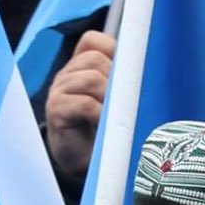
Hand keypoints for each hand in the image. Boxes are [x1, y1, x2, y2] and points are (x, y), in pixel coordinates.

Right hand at [45, 30, 115, 179]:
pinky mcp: (56, 111)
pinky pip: (85, 104)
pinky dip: (101, 114)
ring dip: (109, 97)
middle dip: (115, 78)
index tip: (124, 71)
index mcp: (78, 68)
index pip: (91, 41)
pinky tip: (104, 124)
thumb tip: (148, 63)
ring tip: (114, 114)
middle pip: (94, 60)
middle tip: (121, 100)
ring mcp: (57, 93)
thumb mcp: (111, 99)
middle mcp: (65, 77)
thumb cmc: (101, 130)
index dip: (111, 49)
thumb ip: (120, 79)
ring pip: (91, 80)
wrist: (81, 163)